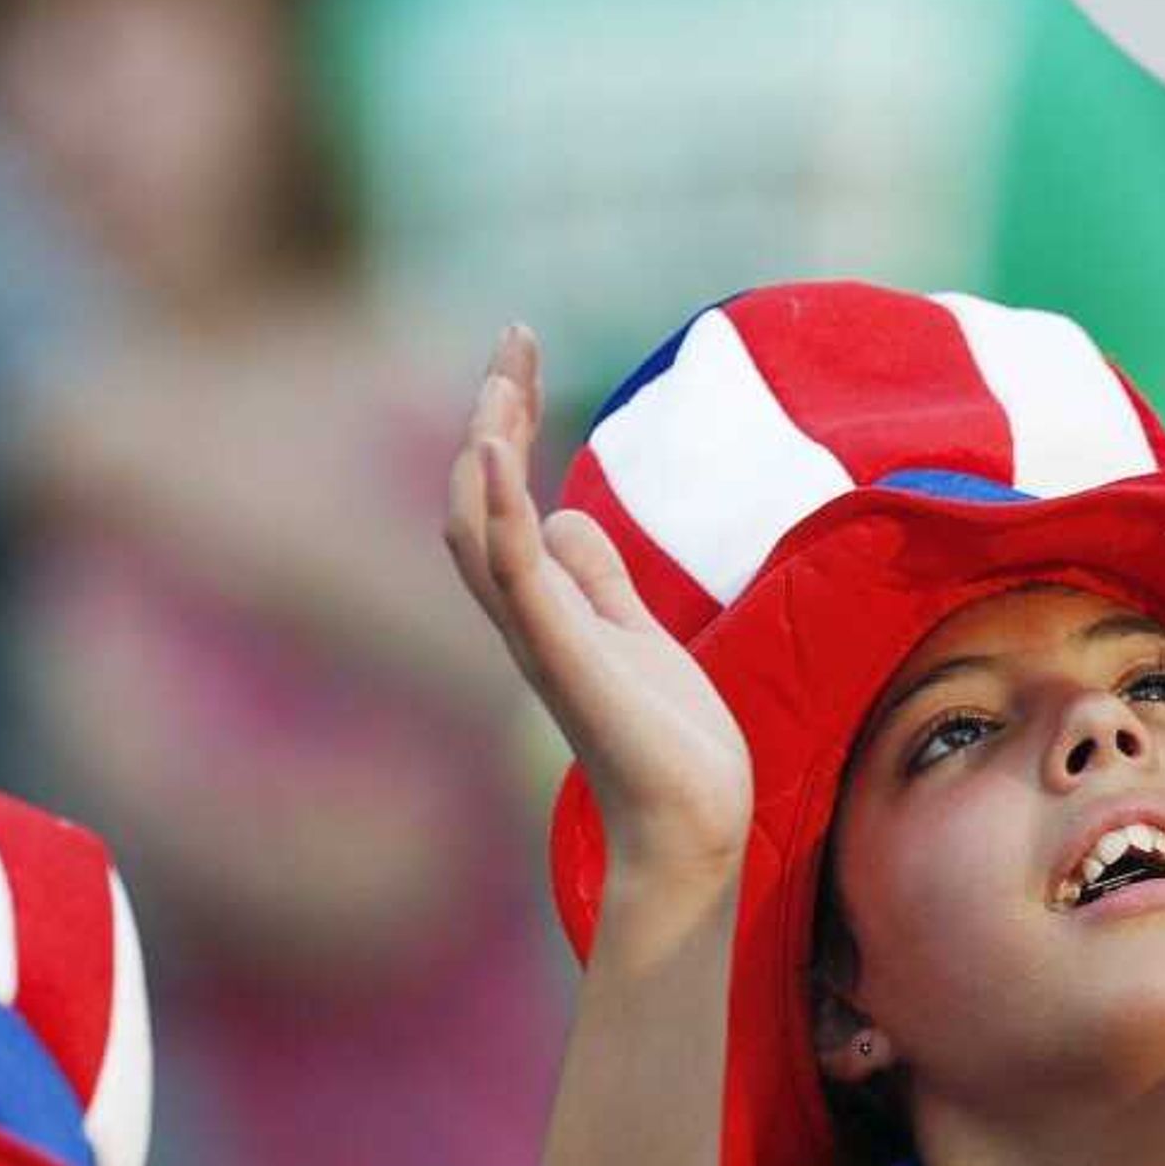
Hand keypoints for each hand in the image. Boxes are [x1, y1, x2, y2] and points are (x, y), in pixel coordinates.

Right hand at [444, 327, 753, 882]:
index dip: (502, 423)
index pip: (497, 498)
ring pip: (478, 525)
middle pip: (474, 497)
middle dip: (490, 412)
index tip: (517, 354)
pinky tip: (497, 447)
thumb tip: (566, 517)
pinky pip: (514, 571)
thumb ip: (600, 579)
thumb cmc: (669, 744)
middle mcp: (525, 617)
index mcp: (542, 607)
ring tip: (501, 378)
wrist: (690, 826)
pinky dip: (500, 504)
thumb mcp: (637, 634)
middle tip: (514, 339)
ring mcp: (539, 635)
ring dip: (487, 443)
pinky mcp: (565, 655)